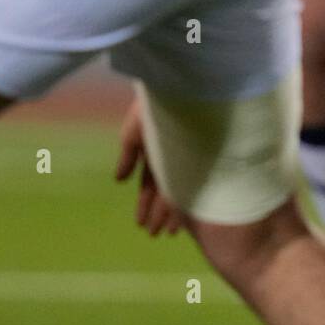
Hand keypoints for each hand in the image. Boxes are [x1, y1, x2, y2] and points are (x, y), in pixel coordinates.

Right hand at [114, 100, 184, 235]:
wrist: (183, 89)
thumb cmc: (155, 107)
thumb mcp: (135, 130)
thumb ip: (129, 154)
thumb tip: (118, 179)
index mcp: (157, 152)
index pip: (150, 184)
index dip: (145, 204)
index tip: (141, 224)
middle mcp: (174, 158)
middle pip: (165, 192)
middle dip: (159, 214)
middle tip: (154, 236)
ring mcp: (190, 158)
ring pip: (181, 192)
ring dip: (174, 213)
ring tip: (170, 233)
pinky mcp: (205, 157)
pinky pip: (197, 185)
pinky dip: (192, 201)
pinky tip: (191, 216)